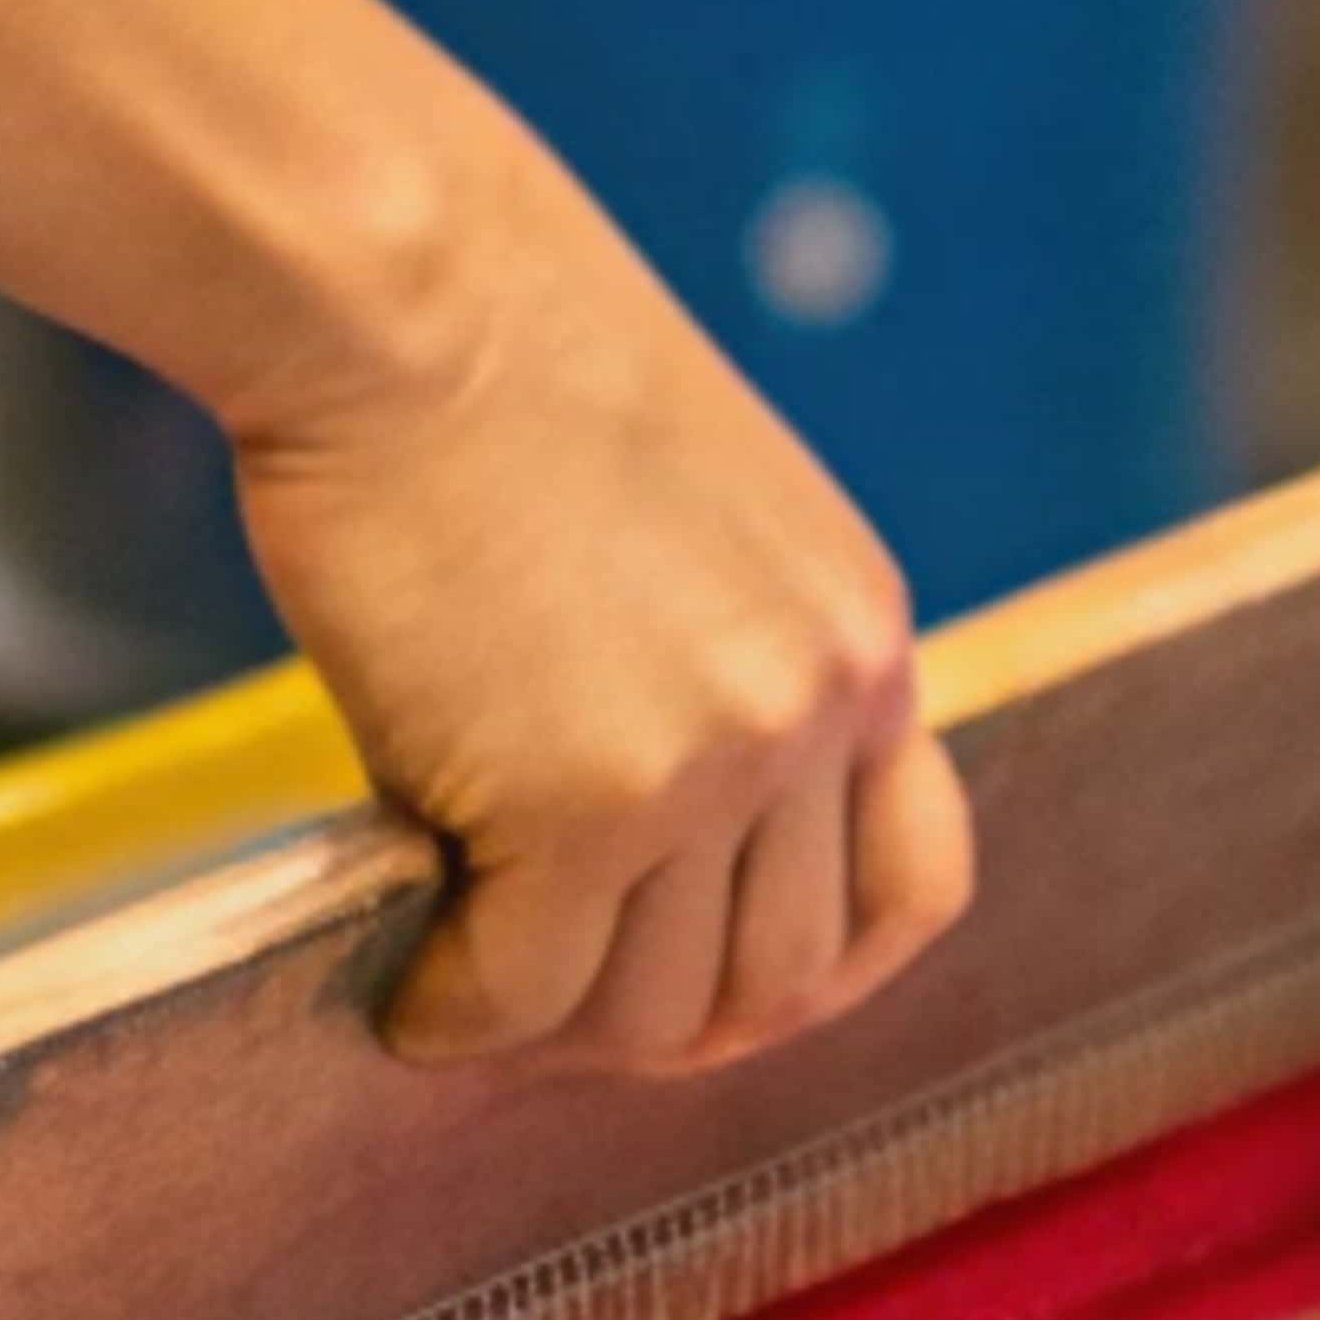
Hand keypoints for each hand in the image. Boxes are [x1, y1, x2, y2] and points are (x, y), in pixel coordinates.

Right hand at [220, 114, 974, 1080]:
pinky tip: (404, 996)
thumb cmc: (503, 372)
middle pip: (777, 978)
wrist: (405, 290)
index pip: (914, 887)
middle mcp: (819, 709)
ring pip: (652, 1009)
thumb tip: (643, 857)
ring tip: (464, 991)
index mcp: (865, 636)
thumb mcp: (702, 521)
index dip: (815, 978)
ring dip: (552, 1029)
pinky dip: (456, 1019)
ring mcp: (711, 763)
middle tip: (545, 1001)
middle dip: (661, 1023)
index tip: (710, 994)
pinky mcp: (576, 801)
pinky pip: (521, 991)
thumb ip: (719, 670)